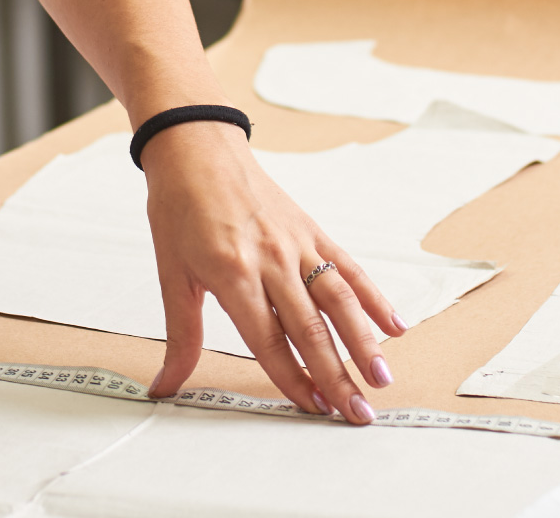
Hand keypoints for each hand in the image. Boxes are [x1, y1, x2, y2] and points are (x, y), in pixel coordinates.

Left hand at [141, 122, 406, 423]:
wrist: (196, 146)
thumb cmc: (179, 207)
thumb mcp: (171, 272)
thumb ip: (180, 334)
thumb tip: (165, 385)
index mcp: (232, 272)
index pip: (268, 338)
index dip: (292, 377)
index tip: (313, 408)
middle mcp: (270, 258)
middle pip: (309, 326)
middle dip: (337, 374)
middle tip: (359, 413)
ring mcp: (295, 241)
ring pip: (337, 298)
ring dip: (363, 339)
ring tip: (382, 376)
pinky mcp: (310, 228)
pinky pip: (346, 265)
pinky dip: (372, 294)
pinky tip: (394, 322)